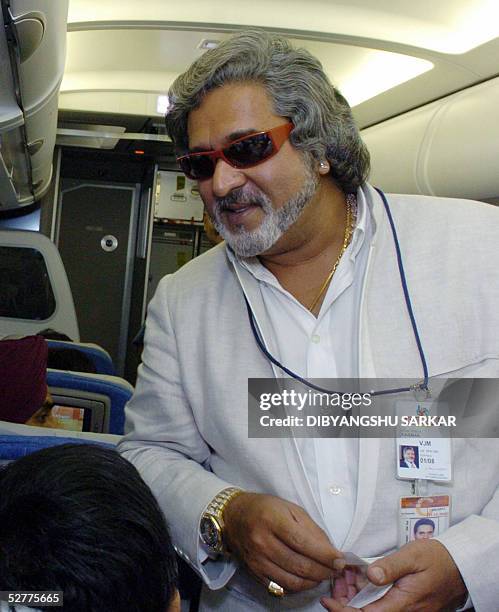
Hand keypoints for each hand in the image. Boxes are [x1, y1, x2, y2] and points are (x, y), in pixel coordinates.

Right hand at [223, 492, 341, 592]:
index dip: (325, 555)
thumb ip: (311, 529)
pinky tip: (307, 579)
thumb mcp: (290, 508)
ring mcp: (257, 560)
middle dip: (324, 570)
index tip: (341, 560)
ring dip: (314, 581)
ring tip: (324, 574)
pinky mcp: (255, 573)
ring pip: (292, 581)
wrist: (234, 516)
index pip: (303, 543)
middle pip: (299, 565)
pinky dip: (298, 587)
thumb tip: (331, 551)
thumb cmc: (266, 508)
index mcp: (272, 520)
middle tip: (337, 569)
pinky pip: (281, 587)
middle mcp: (262, 542)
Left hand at [320, 539, 466, 610]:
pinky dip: (368, 597)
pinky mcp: (407, 607)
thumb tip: (371, 574)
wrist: (459, 565)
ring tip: (343, 582)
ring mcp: (407, 611)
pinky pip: (384, 607)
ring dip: (356, 601)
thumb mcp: (412, 556)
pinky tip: (360, 583)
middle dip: (347, 605)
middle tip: (332, 589)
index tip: (329, 602)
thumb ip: (390, 566)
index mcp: (404, 603)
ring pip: (375, 611)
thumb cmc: (437, 559)